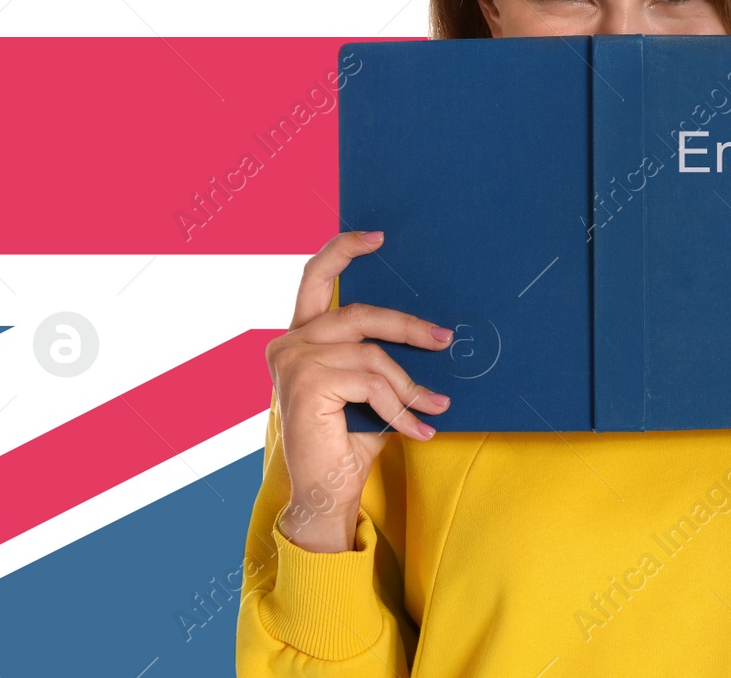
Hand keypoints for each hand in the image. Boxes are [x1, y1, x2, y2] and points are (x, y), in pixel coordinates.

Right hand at [266, 230, 454, 551]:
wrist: (325, 494)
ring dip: (408, 385)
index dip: (344, 249)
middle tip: (443, 337)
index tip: (378, 235)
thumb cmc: (348, 439)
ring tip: (434, 407)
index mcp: (298, 337)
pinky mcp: (307, 384)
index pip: (314, 277)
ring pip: (372, 354)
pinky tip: (416, 429)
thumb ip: (377, 355)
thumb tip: (430, 329)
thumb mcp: (365, 387)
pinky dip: (400, 406)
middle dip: (406, 325)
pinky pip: (372, 382)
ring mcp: (293, 362)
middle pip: (358, 313)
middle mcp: (287, 344)